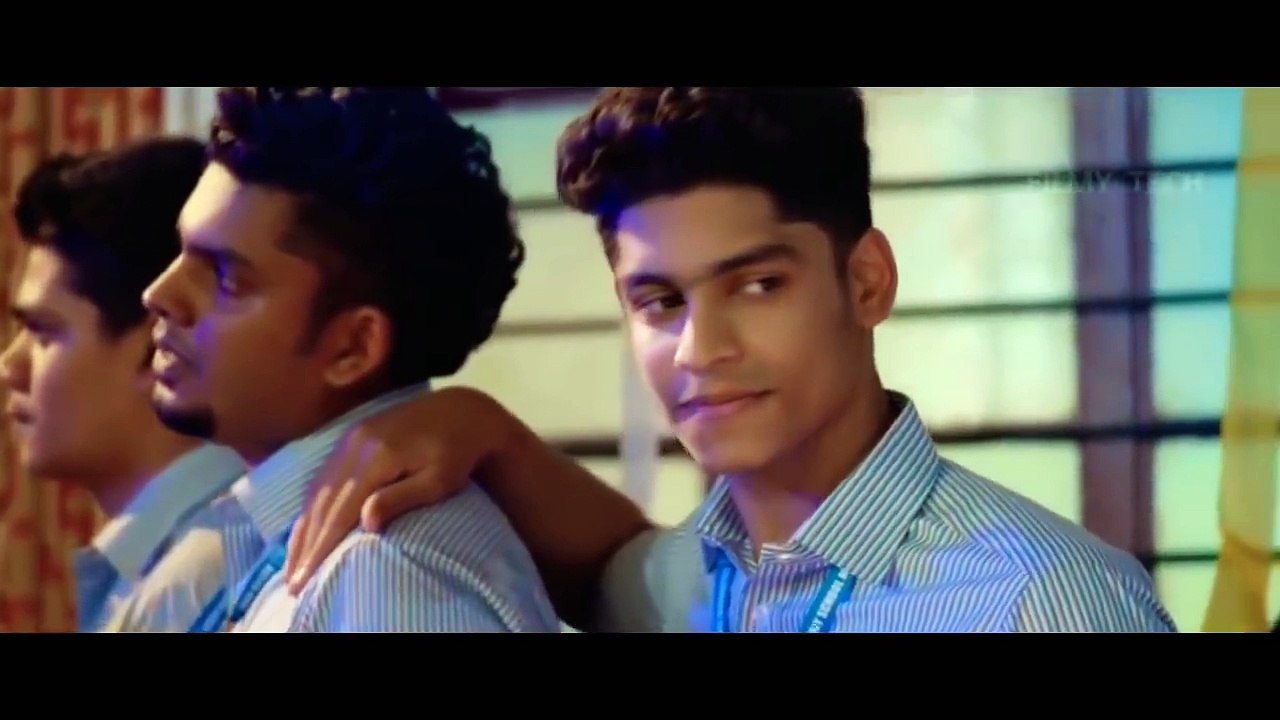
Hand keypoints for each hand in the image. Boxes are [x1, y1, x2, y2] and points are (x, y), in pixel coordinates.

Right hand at [284, 386, 508, 594]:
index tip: (303, 581)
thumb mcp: (439, 480)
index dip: (319, 548)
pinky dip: (311, 508)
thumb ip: (401, 498)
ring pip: (316, 491)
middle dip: (305, 546)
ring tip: (292, 565)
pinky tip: (305, 530)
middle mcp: (355, 446)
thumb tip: (365, 523)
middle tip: (292, 584)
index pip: (339, 511)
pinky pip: (322, 478)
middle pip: (322, 503)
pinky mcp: (351, 438)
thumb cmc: (456, 453)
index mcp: (376, 457)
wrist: (460, 411)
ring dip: (303, 529)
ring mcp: (349, 439)